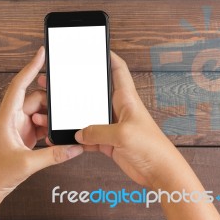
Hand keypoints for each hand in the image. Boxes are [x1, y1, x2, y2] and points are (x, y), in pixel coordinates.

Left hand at [0, 47, 82, 219]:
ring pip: (39, 114)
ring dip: (50, 119)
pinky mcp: (23, 138)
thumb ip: (53, 155)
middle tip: (65, 104)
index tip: (41, 53)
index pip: (19, 85)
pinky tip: (55, 137)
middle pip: (35, 100)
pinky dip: (49, 130)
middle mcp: (12, 119)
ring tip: (59, 128)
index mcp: (7, 117)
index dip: (30, 67)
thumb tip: (73, 148)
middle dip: (50, 102)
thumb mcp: (26, 164)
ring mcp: (18, 128)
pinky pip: (40, 127)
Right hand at [36, 51, 174, 187]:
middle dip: (80, 88)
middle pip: (96, 93)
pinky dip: (79, 139)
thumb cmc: (152, 148)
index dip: (108, 57)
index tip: (95, 47)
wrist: (160, 172)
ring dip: (76, 117)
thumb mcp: (122, 135)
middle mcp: (119, 110)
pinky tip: (69, 138)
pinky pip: (90, 137)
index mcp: (127, 99)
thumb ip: (97, 131)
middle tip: (63, 83)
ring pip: (89, 117)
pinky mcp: (109, 143)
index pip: (118, 70)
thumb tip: (79, 133)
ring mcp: (113, 127)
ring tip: (59, 113)